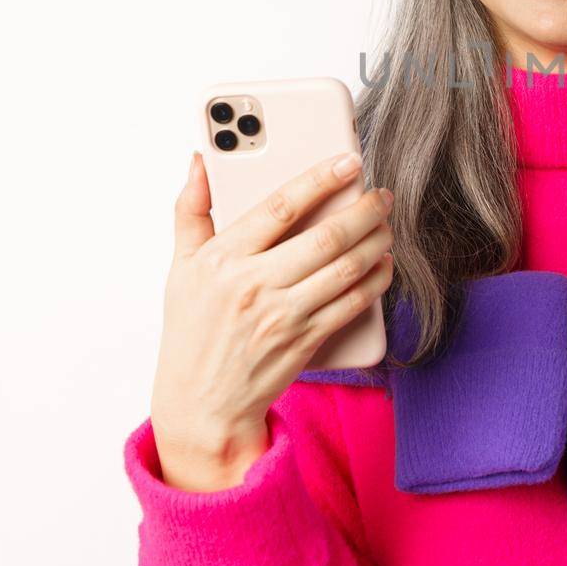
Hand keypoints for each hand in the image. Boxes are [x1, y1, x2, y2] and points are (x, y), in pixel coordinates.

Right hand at [149, 150, 394, 488]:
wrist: (202, 404)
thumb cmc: (192, 329)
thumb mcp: (180, 268)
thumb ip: (191, 210)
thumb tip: (199, 161)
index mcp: (222, 259)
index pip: (280, 207)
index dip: (320, 180)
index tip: (349, 161)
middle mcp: (254, 285)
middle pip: (325, 237)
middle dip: (364, 210)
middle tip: (382, 194)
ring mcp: (283, 316)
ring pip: (346, 268)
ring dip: (377, 242)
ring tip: (386, 225)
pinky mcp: (305, 341)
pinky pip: (353, 303)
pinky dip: (376, 280)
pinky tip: (383, 263)